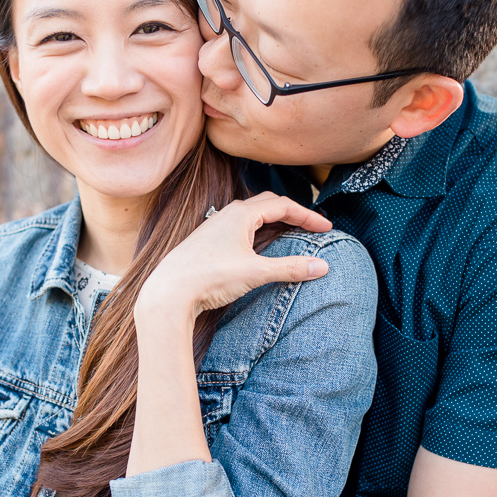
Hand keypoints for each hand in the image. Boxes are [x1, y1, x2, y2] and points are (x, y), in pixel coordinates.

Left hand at [136, 192, 331, 321]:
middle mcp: (227, 214)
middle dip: (292, 213)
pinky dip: (256, 231)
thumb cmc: (210, 277)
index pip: (283, 205)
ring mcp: (215, 226)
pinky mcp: (207, 242)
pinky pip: (238, 227)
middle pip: (267, 204)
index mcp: (241, 214)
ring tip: (289, 233)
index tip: (326, 228)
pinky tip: (257, 246)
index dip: (308, 215)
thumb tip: (322, 266)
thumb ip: (290, 268)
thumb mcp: (256, 272)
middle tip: (311, 227)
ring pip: (251, 215)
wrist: (169, 292)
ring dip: (273, 220)